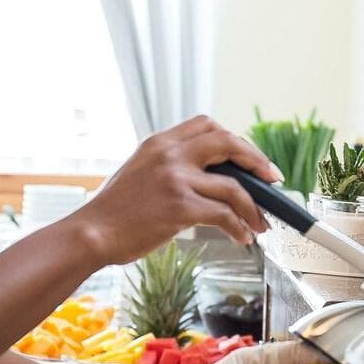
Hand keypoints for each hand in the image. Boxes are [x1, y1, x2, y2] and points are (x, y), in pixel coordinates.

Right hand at [71, 116, 280, 264]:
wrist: (91, 233)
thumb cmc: (114, 211)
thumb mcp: (139, 172)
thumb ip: (170, 165)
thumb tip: (209, 176)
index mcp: (160, 142)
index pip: (207, 125)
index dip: (235, 140)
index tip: (249, 159)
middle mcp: (169, 154)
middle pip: (228, 143)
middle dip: (256, 161)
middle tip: (271, 181)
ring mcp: (175, 179)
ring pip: (233, 186)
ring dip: (253, 207)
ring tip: (259, 224)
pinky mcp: (180, 207)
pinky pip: (224, 214)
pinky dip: (239, 227)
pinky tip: (242, 237)